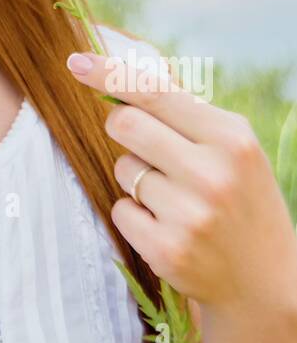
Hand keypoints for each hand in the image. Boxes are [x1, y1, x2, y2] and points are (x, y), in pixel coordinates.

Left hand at [66, 49, 296, 319]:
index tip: (76, 62)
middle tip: (142, 144)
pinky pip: (120, 210)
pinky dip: (135, 214)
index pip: (155, 93)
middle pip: (124, 124)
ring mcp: (189, 215)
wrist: (265, 280)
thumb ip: (185, 112)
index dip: (109, 74)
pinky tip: (168, 226)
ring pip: (122, 169)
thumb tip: (124, 77)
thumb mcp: (233, 147)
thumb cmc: (241, 197)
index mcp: (230, 139)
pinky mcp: (166, 250)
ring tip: (175, 197)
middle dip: (121, 127)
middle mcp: (211, 174)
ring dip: (136, 177)